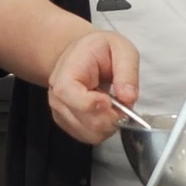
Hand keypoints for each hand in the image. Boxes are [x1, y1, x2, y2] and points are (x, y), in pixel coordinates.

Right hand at [47, 29, 140, 144]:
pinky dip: (104, 129)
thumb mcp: (120, 48)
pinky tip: (106, 112)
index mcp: (66, 74)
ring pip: (91, 134)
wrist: (79, 55)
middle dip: (113, 117)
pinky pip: (89, 137)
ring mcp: (61, 113)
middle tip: (123, 101)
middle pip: (88, 122)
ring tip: (114, 104)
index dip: (97, 105)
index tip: (113, 100)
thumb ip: (127, 71)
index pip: (75, 99)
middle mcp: (58, 98)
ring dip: (110, 124)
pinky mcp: (68, 124)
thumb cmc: (98, 50)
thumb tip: (128, 98)